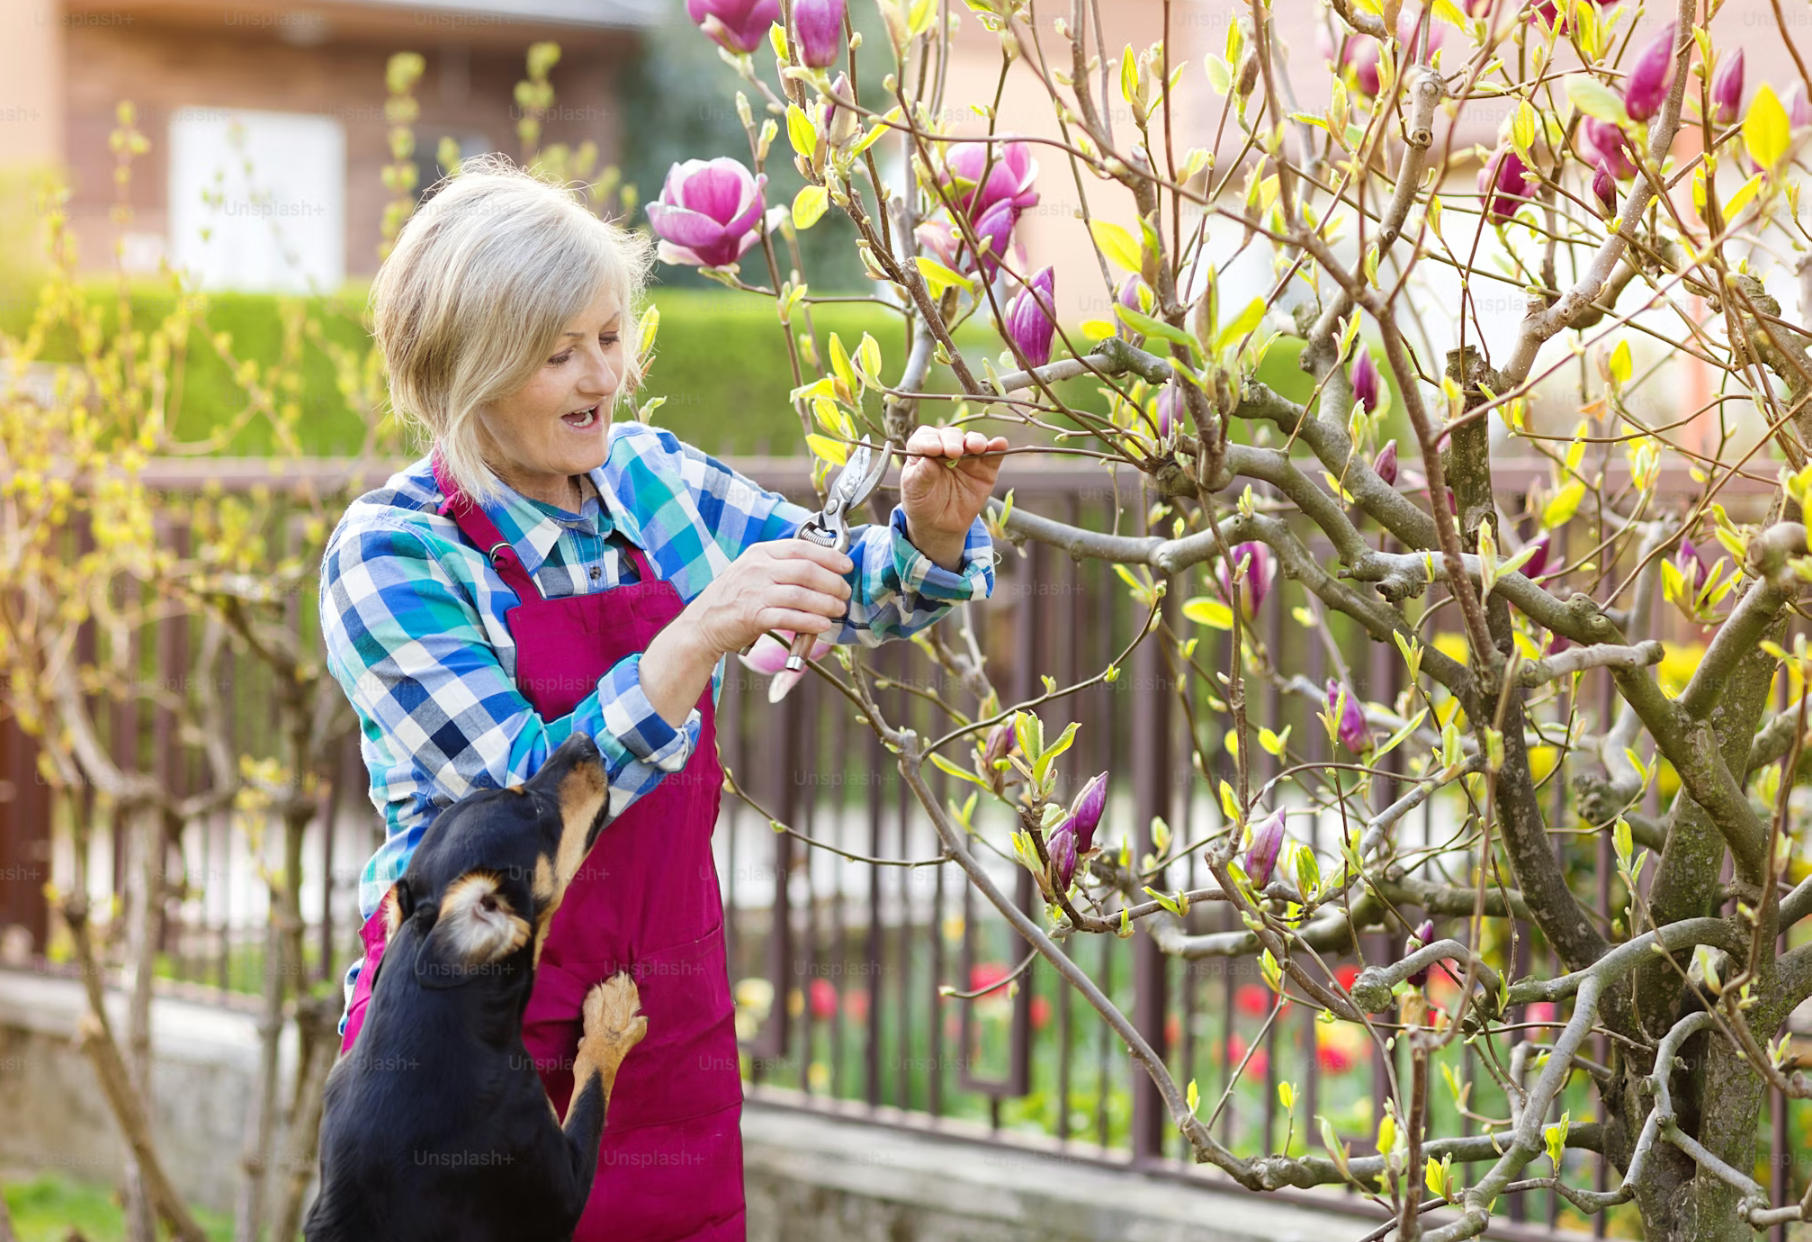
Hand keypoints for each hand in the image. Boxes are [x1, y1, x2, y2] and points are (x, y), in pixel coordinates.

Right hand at [681, 538, 854, 658]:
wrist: (702, 623)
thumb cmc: (733, 598)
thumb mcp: (752, 570)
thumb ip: (781, 566)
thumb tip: (821, 569)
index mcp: (760, 553)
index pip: (801, 547)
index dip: (829, 555)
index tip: (846, 565)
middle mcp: (758, 569)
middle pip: (806, 570)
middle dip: (833, 582)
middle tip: (844, 592)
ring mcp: (754, 592)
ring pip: (801, 594)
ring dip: (826, 603)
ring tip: (838, 609)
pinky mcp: (752, 616)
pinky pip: (789, 617)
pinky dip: (810, 621)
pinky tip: (822, 625)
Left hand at [899, 425, 1009, 567]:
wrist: (940, 524)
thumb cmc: (922, 502)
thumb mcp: (915, 491)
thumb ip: (922, 475)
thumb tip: (929, 460)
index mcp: (924, 449)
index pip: (926, 438)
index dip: (929, 441)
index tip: (933, 450)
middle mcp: (946, 448)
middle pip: (951, 436)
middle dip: (953, 441)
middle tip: (954, 452)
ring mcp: (967, 456)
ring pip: (973, 441)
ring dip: (976, 441)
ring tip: (976, 447)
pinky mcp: (985, 468)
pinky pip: (994, 454)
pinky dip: (998, 447)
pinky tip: (1000, 444)